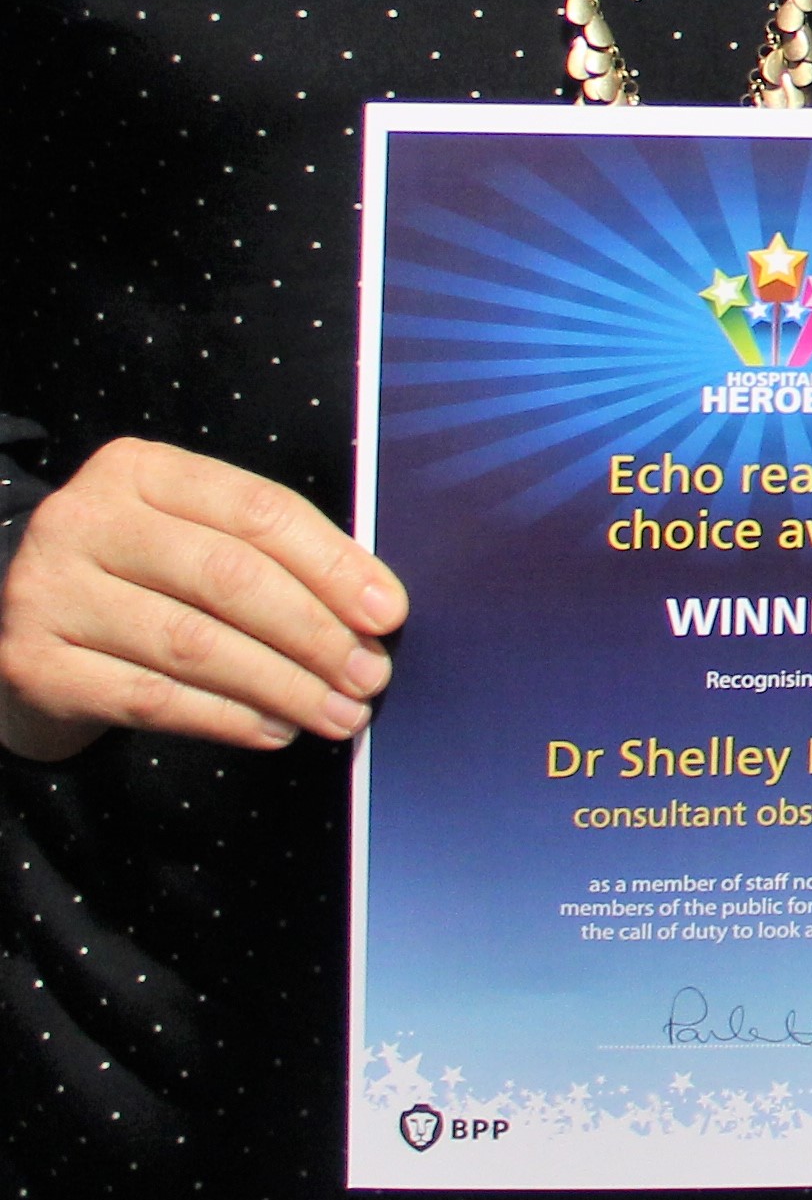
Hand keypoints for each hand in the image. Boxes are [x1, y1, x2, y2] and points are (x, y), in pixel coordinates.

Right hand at [0, 435, 405, 761]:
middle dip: (315, 633)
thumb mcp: (195, 540)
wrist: (28, 633)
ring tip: (337, 712)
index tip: (389, 613)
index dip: (334, 564)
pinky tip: (273, 729)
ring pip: (193, 644)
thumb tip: (376, 608)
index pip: (258, 510)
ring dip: (282, 685)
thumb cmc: (141, 581)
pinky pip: (150, 697)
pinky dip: (226, 718)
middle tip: (369, 675)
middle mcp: (81, 519)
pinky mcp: (31, 664)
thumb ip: (270, 555)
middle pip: (228, 576)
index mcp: (136, 470)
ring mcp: (46, 591)